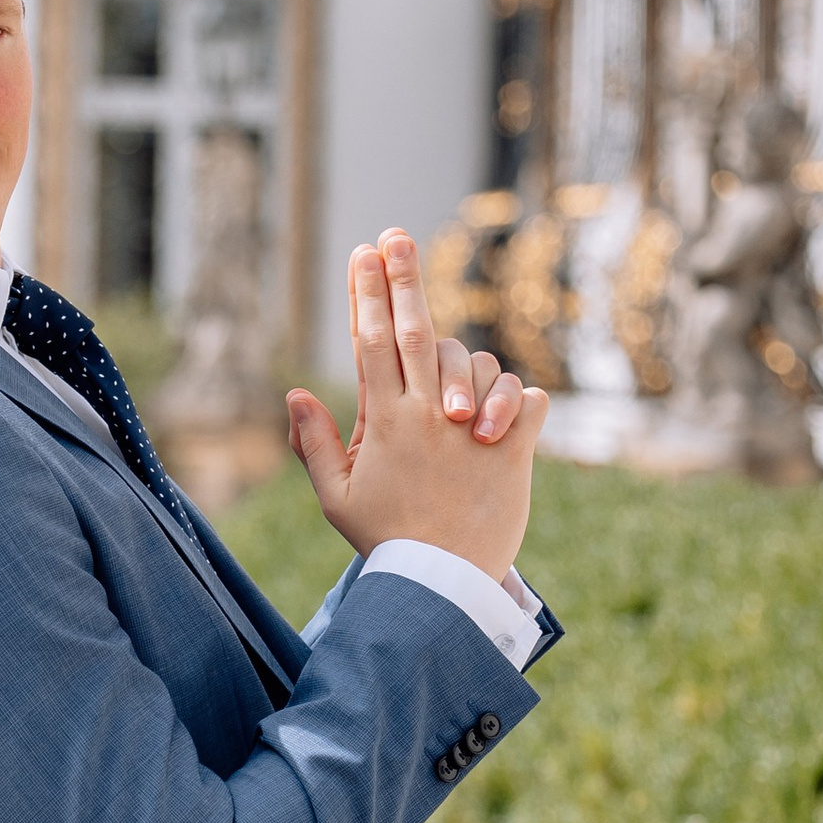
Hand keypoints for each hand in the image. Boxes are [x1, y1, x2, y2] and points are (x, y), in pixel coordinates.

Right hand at [286, 230, 547, 581]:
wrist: (442, 587)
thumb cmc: (386, 541)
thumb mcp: (337, 498)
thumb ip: (316, 443)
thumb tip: (295, 393)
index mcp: (383, 423)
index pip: (371, 343)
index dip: (367, 292)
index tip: (364, 252)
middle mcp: (426, 416)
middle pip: (416, 330)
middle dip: (405, 278)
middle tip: (398, 235)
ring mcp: (470, 430)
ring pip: (476, 361)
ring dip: (470, 366)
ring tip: (460, 400)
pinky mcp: (513, 449)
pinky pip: (527, 400)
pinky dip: (518, 401)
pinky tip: (504, 419)